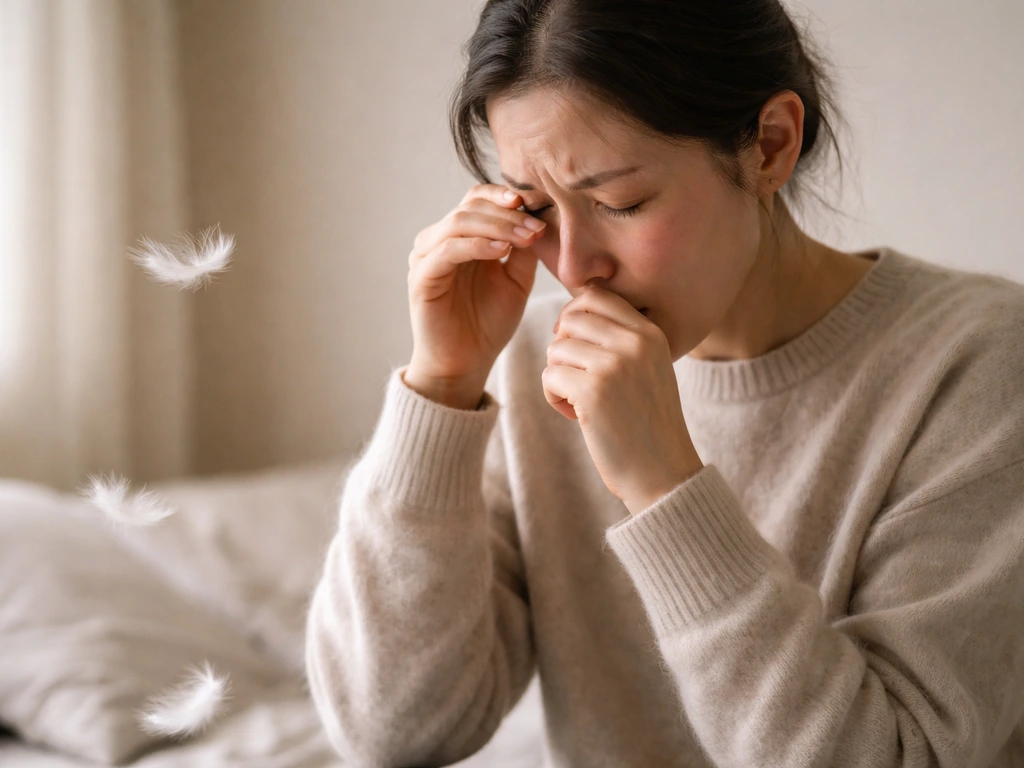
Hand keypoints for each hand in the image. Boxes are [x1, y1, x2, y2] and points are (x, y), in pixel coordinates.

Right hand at [405, 184, 546, 406]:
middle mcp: (439, 241)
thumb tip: (539, 216)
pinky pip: (447, 250)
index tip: (536, 203)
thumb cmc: (488, 324)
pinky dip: (476, 245)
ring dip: (496, 226)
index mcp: (461, 237)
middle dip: (507, 213)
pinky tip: (501, 251)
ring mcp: (427, 257)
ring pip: (458, 222)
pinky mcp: (422, 278)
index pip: (477, 199)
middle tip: (536, 227)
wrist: (466, 364)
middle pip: (469, 206)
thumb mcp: (516, 281)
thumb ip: (523, 249)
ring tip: (525, 237)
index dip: (504, 195)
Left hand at [543, 285, 703, 514]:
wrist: (664, 474)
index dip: (574, 316)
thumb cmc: (647, 423)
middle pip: (571, 319)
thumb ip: (620, 339)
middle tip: (576, 378)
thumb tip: (569, 314)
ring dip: (558, 376)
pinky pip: (549, 376)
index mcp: (650, 333)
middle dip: (563, 347)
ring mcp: (614, 365)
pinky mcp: (593, 391)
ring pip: (556, 349)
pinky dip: (553, 397)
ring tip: (580, 402)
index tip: (575, 346)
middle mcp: (635, 342)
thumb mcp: (647, 369)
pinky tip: (576, 416)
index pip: (596, 295)